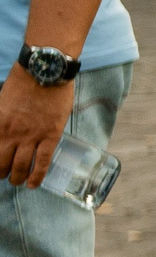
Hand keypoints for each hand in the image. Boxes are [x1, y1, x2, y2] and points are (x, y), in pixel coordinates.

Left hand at [0, 71, 73, 188]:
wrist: (44, 72)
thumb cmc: (23, 82)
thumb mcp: (1, 101)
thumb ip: (1, 119)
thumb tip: (2, 132)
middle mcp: (11, 134)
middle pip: (2, 163)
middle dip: (1, 173)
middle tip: (4, 176)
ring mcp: (31, 136)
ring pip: (21, 166)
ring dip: (17, 178)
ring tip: (18, 182)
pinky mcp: (50, 136)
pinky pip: (42, 161)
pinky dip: (37, 176)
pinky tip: (34, 184)